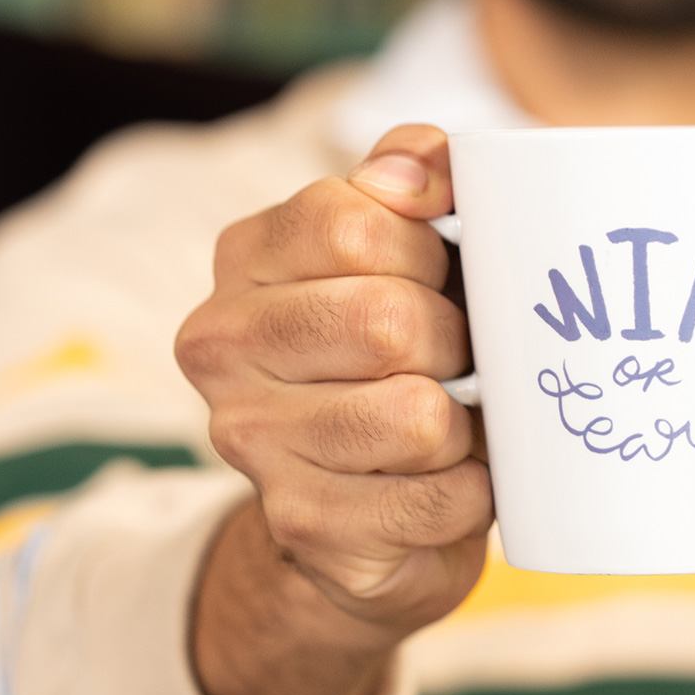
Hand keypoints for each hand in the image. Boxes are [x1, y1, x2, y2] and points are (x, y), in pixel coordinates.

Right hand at [175, 124, 488, 694]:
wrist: (364, 511)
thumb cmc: (399, 353)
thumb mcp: (407, 246)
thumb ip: (417, 170)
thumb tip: (421, 171)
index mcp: (247, 257)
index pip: (349, 219)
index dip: (428, 246)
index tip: (443, 273)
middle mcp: (223, 344)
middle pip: (387, 318)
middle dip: (456, 341)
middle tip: (460, 359)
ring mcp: (250, 440)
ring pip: (417, 415)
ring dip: (465, 423)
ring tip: (452, 422)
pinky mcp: (301, 524)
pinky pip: (435, 499)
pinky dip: (471, 493)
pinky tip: (451, 483)